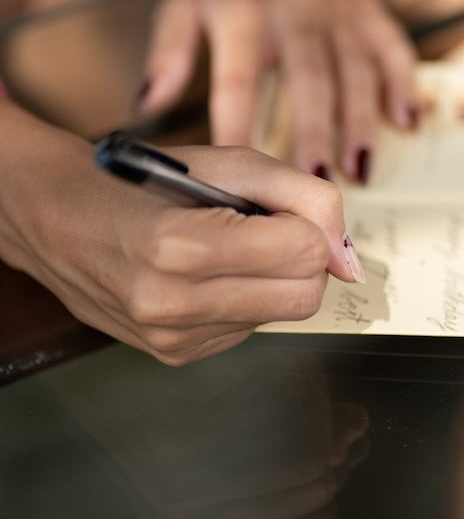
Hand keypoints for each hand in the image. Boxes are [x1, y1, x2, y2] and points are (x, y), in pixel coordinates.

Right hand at [0, 104, 361, 364]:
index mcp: (180, 245)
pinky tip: (212, 273)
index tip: (281, 208)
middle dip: (302, 257)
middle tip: (266, 227)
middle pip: (304, 296)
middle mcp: (171, 304)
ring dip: (274, 276)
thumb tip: (349, 259)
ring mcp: (171, 339)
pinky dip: (249, 296)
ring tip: (229, 246)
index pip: (305, 254)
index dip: (307, 224)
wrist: (60, 219)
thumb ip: (305, 197)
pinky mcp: (175, 355)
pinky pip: (252, 327)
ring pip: (283, 314)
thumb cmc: (143, 182)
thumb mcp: (229, 163)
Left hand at [139, 0, 417, 181]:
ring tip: (360, 169)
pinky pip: (393, 48)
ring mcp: (339, 8)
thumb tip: (146, 107)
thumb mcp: (184, 1)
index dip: (237, 124)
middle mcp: (295, 7)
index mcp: (242, 9)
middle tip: (315, 181)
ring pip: (356, 69)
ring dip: (362, 121)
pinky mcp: (369, 8)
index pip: (238, 77)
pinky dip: (404, 85)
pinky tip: (409, 123)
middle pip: (308, 76)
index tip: (238, 171)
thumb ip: (167, 53)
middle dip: (315, 131)